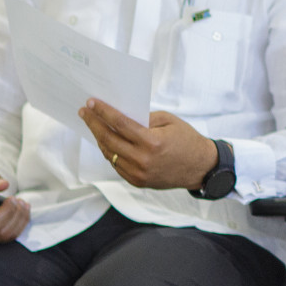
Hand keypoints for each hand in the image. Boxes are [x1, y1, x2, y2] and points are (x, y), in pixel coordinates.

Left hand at [79, 99, 218, 189]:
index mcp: (152, 142)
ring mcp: (138, 173)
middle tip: (84, 112)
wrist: (200, 167)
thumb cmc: (187, 140)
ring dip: (99, 138)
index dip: (103, 112)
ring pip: (109, 153)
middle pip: (109, 139)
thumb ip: (144, 118)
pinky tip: (107, 141)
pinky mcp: (137, 181)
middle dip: (93, 124)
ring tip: (94, 125)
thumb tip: (119, 116)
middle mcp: (142, 160)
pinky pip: (116, 165)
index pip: (120, 124)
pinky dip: (110, 151)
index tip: (91, 103)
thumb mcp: (169, 121)